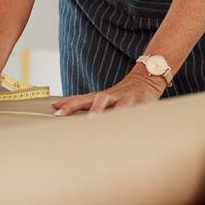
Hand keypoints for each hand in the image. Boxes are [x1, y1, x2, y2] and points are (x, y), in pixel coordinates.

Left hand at [51, 64, 166, 115]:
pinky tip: (125, 128)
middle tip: (73, 118)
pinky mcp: (140, 103)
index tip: (56, 112)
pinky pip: (134, 111)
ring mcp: (126, 99)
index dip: (69, 105)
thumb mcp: (102, 97)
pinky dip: (129, 118)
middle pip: (97, 100)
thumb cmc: (121, 93)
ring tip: (97, 121)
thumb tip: (57, 105)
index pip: (82, 99)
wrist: (147, 77)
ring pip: (116, 105)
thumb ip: (83, 103)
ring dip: (107, 112)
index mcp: (100, 96)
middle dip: (84, 108)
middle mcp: (111, 96)